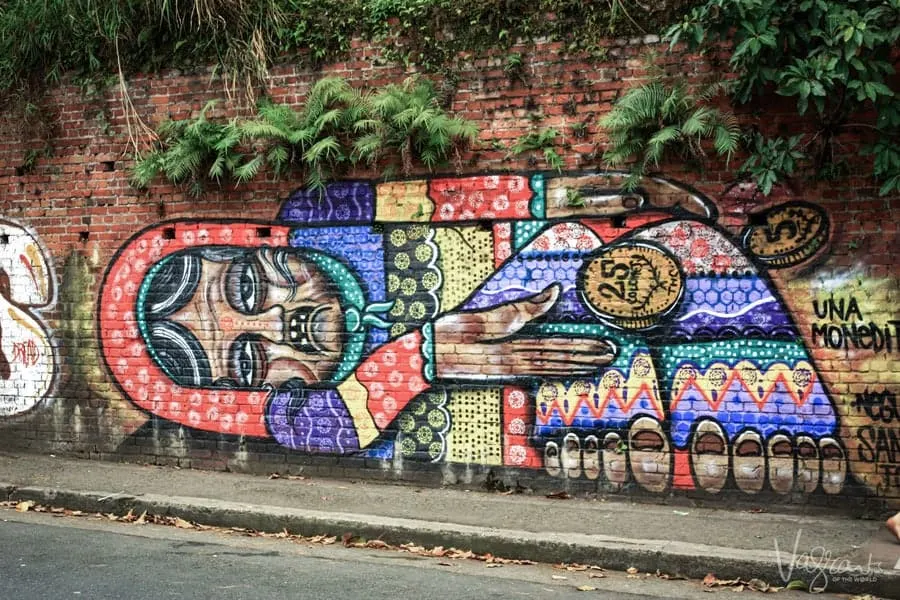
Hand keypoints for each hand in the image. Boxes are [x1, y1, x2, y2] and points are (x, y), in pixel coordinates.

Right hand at [432, 284, 615, 380]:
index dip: (582, 347)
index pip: (554, 348)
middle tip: (612, 356)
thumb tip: (554, 292)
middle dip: (585, 358)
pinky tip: (564, 371)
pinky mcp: (496, 371)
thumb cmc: (443, 337)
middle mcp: (512, 364)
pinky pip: (533, 372)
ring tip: (598, 364)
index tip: (606, 345)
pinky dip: (553, 371)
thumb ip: (516, 309)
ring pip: (548, 368)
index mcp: (508, 351)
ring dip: (574, 366)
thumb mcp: (476, 319)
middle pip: (556, 360)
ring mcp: (504, 371)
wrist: (419, 361)